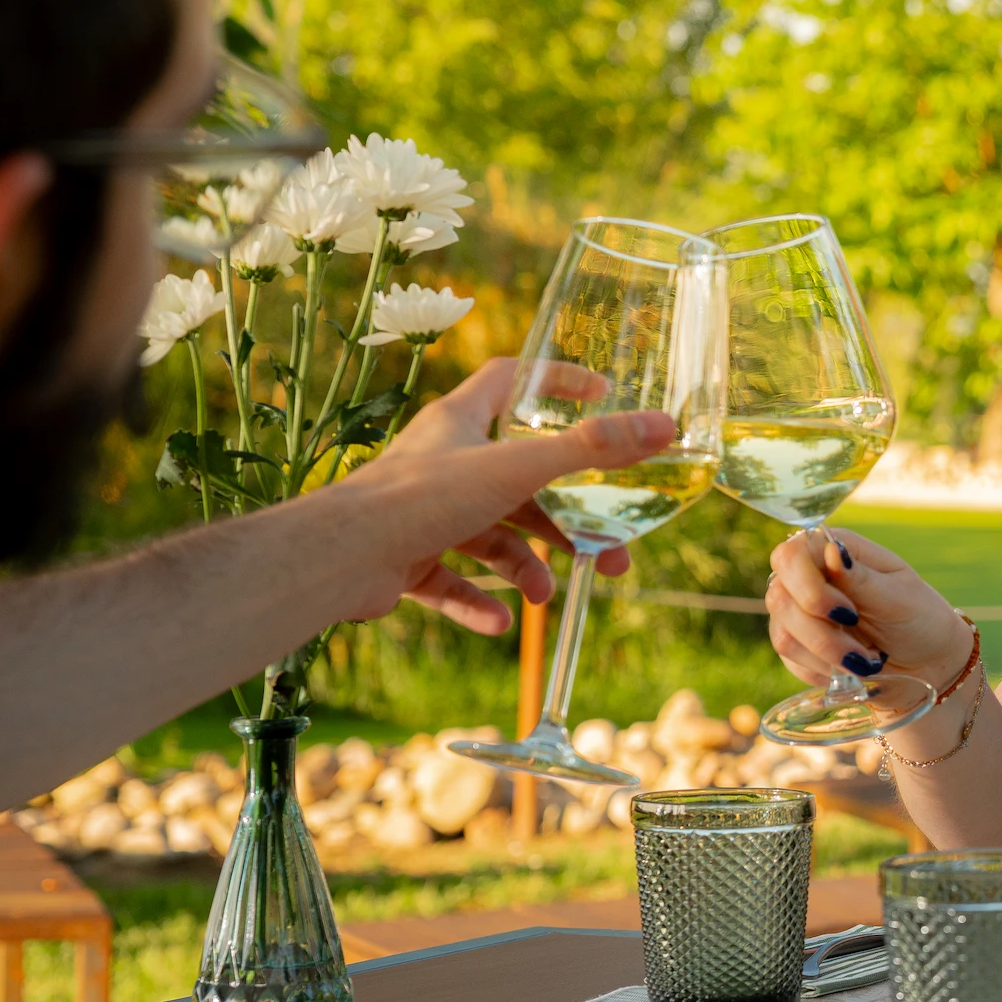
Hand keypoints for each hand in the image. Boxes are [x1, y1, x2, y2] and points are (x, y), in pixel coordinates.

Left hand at [319, 358, 673, 633]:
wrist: (338, 559)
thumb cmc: (421, 498)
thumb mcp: (521, 469)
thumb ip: (593, 450)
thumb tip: (663, 426)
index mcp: (461, 421)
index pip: (513, 379)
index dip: (557, 382)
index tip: (602, 398)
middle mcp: (442, 461)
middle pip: (518, 479)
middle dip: (565, 517)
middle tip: (609, 548)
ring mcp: (422, 512)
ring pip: (490, 536)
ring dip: (524, 567)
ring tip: (545, 595)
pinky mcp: (405, 559)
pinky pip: (453, 580)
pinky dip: (479, 602)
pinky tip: (500, 623)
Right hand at [764, 527, 968, 686]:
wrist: (927, 663)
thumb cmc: (919, 619)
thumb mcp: (899, 598)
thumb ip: (862, 578)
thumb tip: (832, 550)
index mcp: (835, 550)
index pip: (791, 556)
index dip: (808, 587)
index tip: (847, 614)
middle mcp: (809, 576)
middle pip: (779, 599)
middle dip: (822, 635)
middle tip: (864, 651)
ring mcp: (798, 611)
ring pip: (783, 635)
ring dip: (828, 656)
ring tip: (868, 660)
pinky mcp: (797, 644)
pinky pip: (791, 660)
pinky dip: (824, 671)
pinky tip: (852, 669)